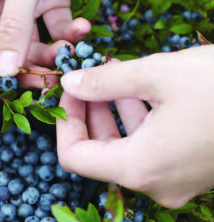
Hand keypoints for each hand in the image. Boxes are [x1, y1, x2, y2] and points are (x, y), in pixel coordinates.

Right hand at [0, 0, 90, 87]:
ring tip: (69, 56)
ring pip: (31, 41)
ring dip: (50, 53)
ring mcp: (23, 1)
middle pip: (1, 46)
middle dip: (22, 66)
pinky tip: (82, 29)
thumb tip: (5, 71)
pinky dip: (69, 32)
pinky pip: (55, 24)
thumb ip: (14, 26)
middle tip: (41, 83)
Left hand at [56, 45, 213, 207]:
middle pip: (100, 153)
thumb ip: (104, 81)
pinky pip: (152, 150)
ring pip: (126, 149)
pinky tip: (143, 92)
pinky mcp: (192, 171)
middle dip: (90, 113)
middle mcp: (155, 184)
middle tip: (91, 79)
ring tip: (117, 79)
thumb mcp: (157, 74)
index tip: (70, 92)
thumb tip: (70, 83)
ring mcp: (176, 182)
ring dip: (116, 113)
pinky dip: (141, 122)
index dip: (65, 123)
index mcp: (140, 167)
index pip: (74, 157)